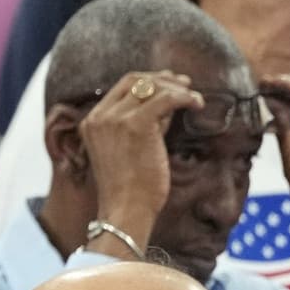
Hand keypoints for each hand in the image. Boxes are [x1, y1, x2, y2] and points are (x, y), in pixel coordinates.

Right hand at [77, 71, 202, 243]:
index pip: (120, 88)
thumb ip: (140, 125)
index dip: (147, 81)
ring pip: (149, 87)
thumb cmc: (130, 189)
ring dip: (175, 88)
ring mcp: (114, 118)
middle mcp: (99, 116)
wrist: (126, 210)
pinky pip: (165, 99)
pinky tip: (198, 104)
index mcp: (91, 122)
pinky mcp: (135, 124)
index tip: (168, 84)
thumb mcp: (128, 150)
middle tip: (184, 83)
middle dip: (161, 79)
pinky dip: (184, 97)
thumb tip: (165, 107)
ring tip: (194, 97)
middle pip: (132, 80)